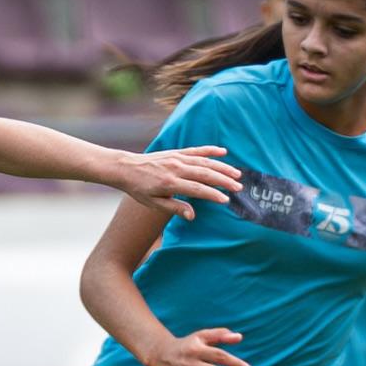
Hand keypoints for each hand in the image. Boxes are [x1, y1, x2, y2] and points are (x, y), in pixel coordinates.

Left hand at [117, 147, 240, 221]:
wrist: (126, 168)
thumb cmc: (139, 189)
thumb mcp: (153, 203)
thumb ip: (174, 208)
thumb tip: (192, 216)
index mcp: (170, 183)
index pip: (197, 189)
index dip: (212, 195)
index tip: (225, 200)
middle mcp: (176, 168)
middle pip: (205, 174)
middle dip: (224, 180)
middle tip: (238, 187)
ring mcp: (177, 158)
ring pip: (204, 162)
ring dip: (222, 167)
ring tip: (236, 174)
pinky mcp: (176, 152)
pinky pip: (196, 150)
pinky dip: (210, 150)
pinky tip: (223, 152)